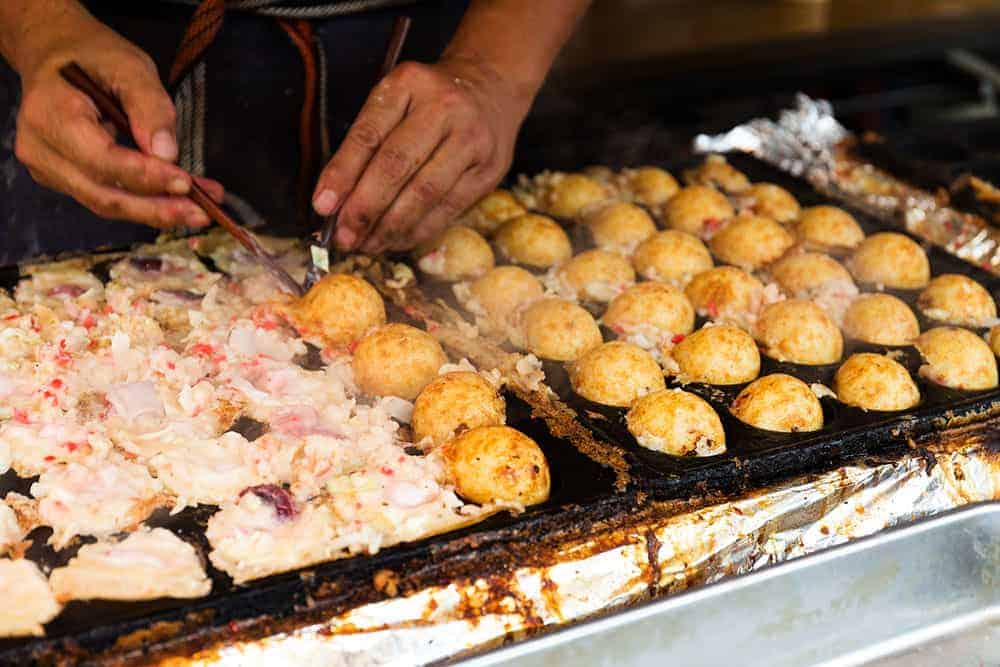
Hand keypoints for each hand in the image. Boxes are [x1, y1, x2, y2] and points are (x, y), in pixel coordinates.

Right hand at [11, 9, 222, 227]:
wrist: (54, 55)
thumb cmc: (93, 57)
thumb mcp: (130, 67)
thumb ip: (150, 108)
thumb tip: (166, 154)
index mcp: (49, 115)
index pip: (101, 160)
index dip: (146, 176)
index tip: (187, 183)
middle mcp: (40, 150)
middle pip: (103, 195)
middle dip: (157, 208)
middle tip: (202, 214)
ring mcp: (47, 169)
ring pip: (106, 204)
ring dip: (156, 212)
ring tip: (199, 211)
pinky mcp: (62, 180)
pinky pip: (105, 199)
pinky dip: (143, 204)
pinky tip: (177, 202)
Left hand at [312, 55, 529, 253]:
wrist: (491, 88)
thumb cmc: (429, 101)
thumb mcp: (394, 101)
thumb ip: (365, 144)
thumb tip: (335, 202)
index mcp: (409, 83)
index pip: (368, 135)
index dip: (342, 174)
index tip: (322, 206)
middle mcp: (444, 108)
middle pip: (397, 166)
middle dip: (365, 208)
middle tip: (343, 237)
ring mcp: (472, 140)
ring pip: (424, 193)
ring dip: (390, 227)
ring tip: (367, 244)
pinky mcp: (489, 170)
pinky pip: (448, 208)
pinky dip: (418, 230)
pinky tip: (397, 240)